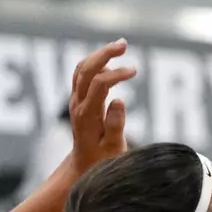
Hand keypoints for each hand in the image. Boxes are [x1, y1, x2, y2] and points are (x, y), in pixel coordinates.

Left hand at [68, 40, 136, 171]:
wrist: (82, 168)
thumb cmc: (102, 161)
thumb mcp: (113, 150)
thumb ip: (116, 126)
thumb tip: (119, 100)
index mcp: (87, 116)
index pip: (99, 84)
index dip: (117, 74)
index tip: (135, 72)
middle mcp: (77, 105)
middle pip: (86, 70)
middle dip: (104, 54)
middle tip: (124, 44)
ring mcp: (75, 101)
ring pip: (81, 69)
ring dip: (99, 55)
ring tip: (120, 46)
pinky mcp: (78, 100)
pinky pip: (82, 75)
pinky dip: (95, 63)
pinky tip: (110, 61)